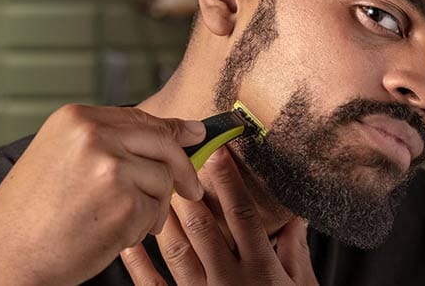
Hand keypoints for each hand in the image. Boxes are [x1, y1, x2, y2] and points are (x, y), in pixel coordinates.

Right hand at [0, 105, 205, 285]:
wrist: (5, 260)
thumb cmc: (30, 215)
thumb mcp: (62, 159)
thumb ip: (114, 141)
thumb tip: (187, 130)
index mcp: (75, 118)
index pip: (141, 118)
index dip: (172, 131)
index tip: (195, 136)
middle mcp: (93, 135)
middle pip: (163, 143)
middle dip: (183, 168)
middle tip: (192, 189)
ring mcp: (110, 167)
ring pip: (163, 180)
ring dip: (153, 206)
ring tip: (122, 222)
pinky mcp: (123, 203)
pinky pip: (155, 211)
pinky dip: (142, 227)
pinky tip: (113, 235)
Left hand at [121, 146, 317, 285]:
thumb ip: (295, 252)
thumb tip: (292, 215)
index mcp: (261, 270)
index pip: (243, 215)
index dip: (230, 181)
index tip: (218, 152)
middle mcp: (229, 280)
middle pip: (204, 226)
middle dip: (190, 189)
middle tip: (175, 159)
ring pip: (177, 249)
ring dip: (164, 216)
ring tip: (152, 186)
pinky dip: (139, 264)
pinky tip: (130, 240)